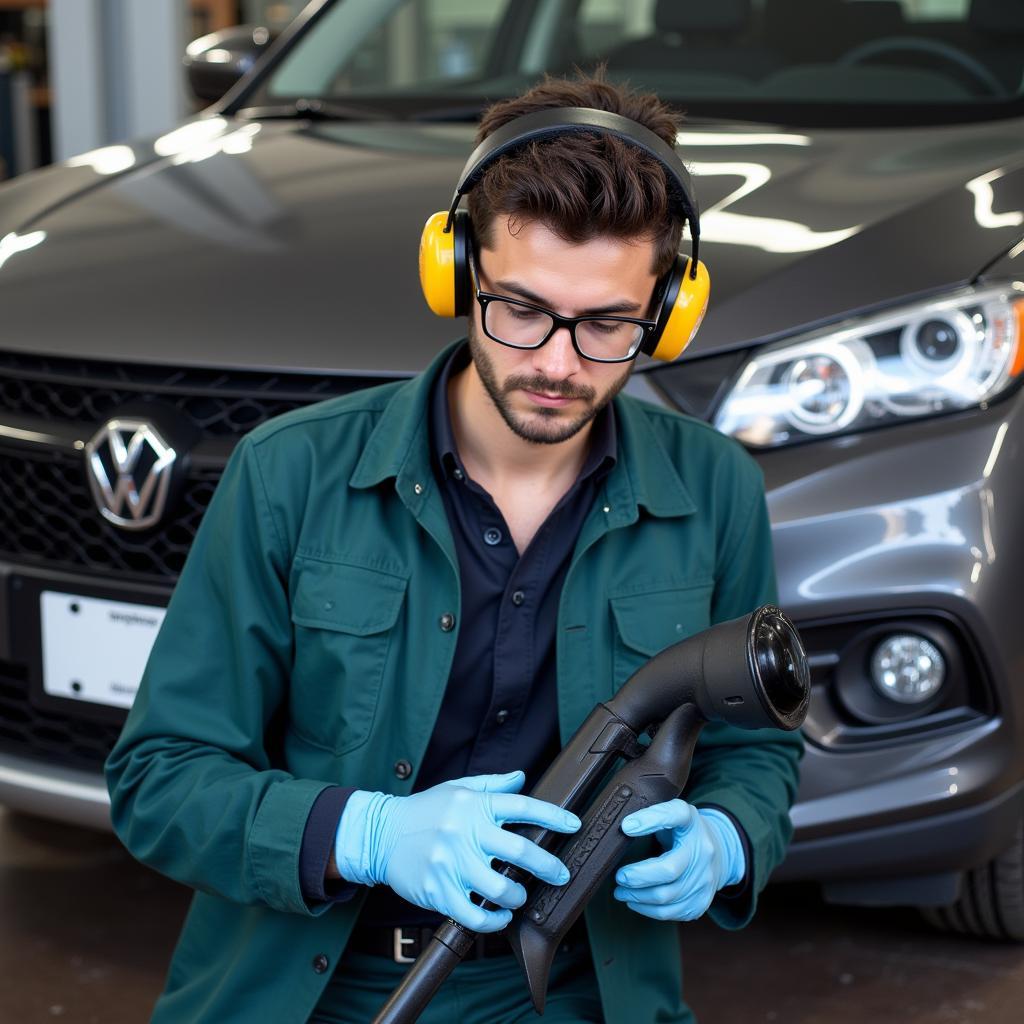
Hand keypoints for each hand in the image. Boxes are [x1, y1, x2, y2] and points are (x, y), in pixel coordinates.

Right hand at [334, 770, 579, 931]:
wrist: (381, 833)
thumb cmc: (425, 810)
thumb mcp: (457, 788)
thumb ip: (492, 784)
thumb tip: (523, 777)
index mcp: (474, 805)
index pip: (523, 807)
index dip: (553, 817)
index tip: (574, 825)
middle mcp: (465, 831)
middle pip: (520, 852)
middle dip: (549, 866)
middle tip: (561, 874)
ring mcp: (451, 863)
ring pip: (500, 889)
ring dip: (518, 896)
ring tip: (520, 896)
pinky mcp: (438, 890)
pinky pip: (474, 914)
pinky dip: (493, 920)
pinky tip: (500, 916)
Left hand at [614, 801, 744, 920]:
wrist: (718, 851)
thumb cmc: (684, 831)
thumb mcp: (671, 813)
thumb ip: (652, 815)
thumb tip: (626, 827)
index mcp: (692, 822)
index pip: (675, 815)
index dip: (650, 819)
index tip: (626, 827)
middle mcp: (703, 851)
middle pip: (668, 870)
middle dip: (638, 876)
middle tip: (620, 876)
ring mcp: (705, 879)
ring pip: (667, 897)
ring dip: (638, 896)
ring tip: (621, 891)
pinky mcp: (702, 901)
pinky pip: (672, 912)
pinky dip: (649, 910)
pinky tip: (636, 902)